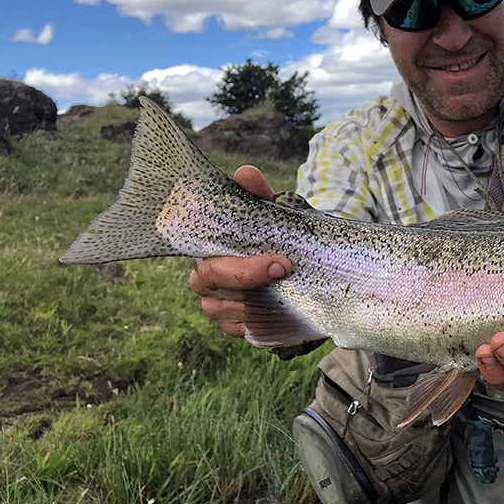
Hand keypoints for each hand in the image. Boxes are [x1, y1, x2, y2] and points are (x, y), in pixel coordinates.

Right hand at [188, 166, 291, 337]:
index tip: (276, 262)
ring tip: (291, 290)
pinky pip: (246, 330)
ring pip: (231, 310)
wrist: (300, 264)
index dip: (237, 264)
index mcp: (205, 249)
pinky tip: (285, 311)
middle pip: (214, 282)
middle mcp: (204, 279)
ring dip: (263, 300)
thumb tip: (246, 174)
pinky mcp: (235, 327)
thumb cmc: (275, 235)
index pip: (203, 257)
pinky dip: (266, 321)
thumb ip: (258, 195)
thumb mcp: (272, 212)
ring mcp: (217, 307)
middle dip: (250, 277)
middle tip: (285, 269)